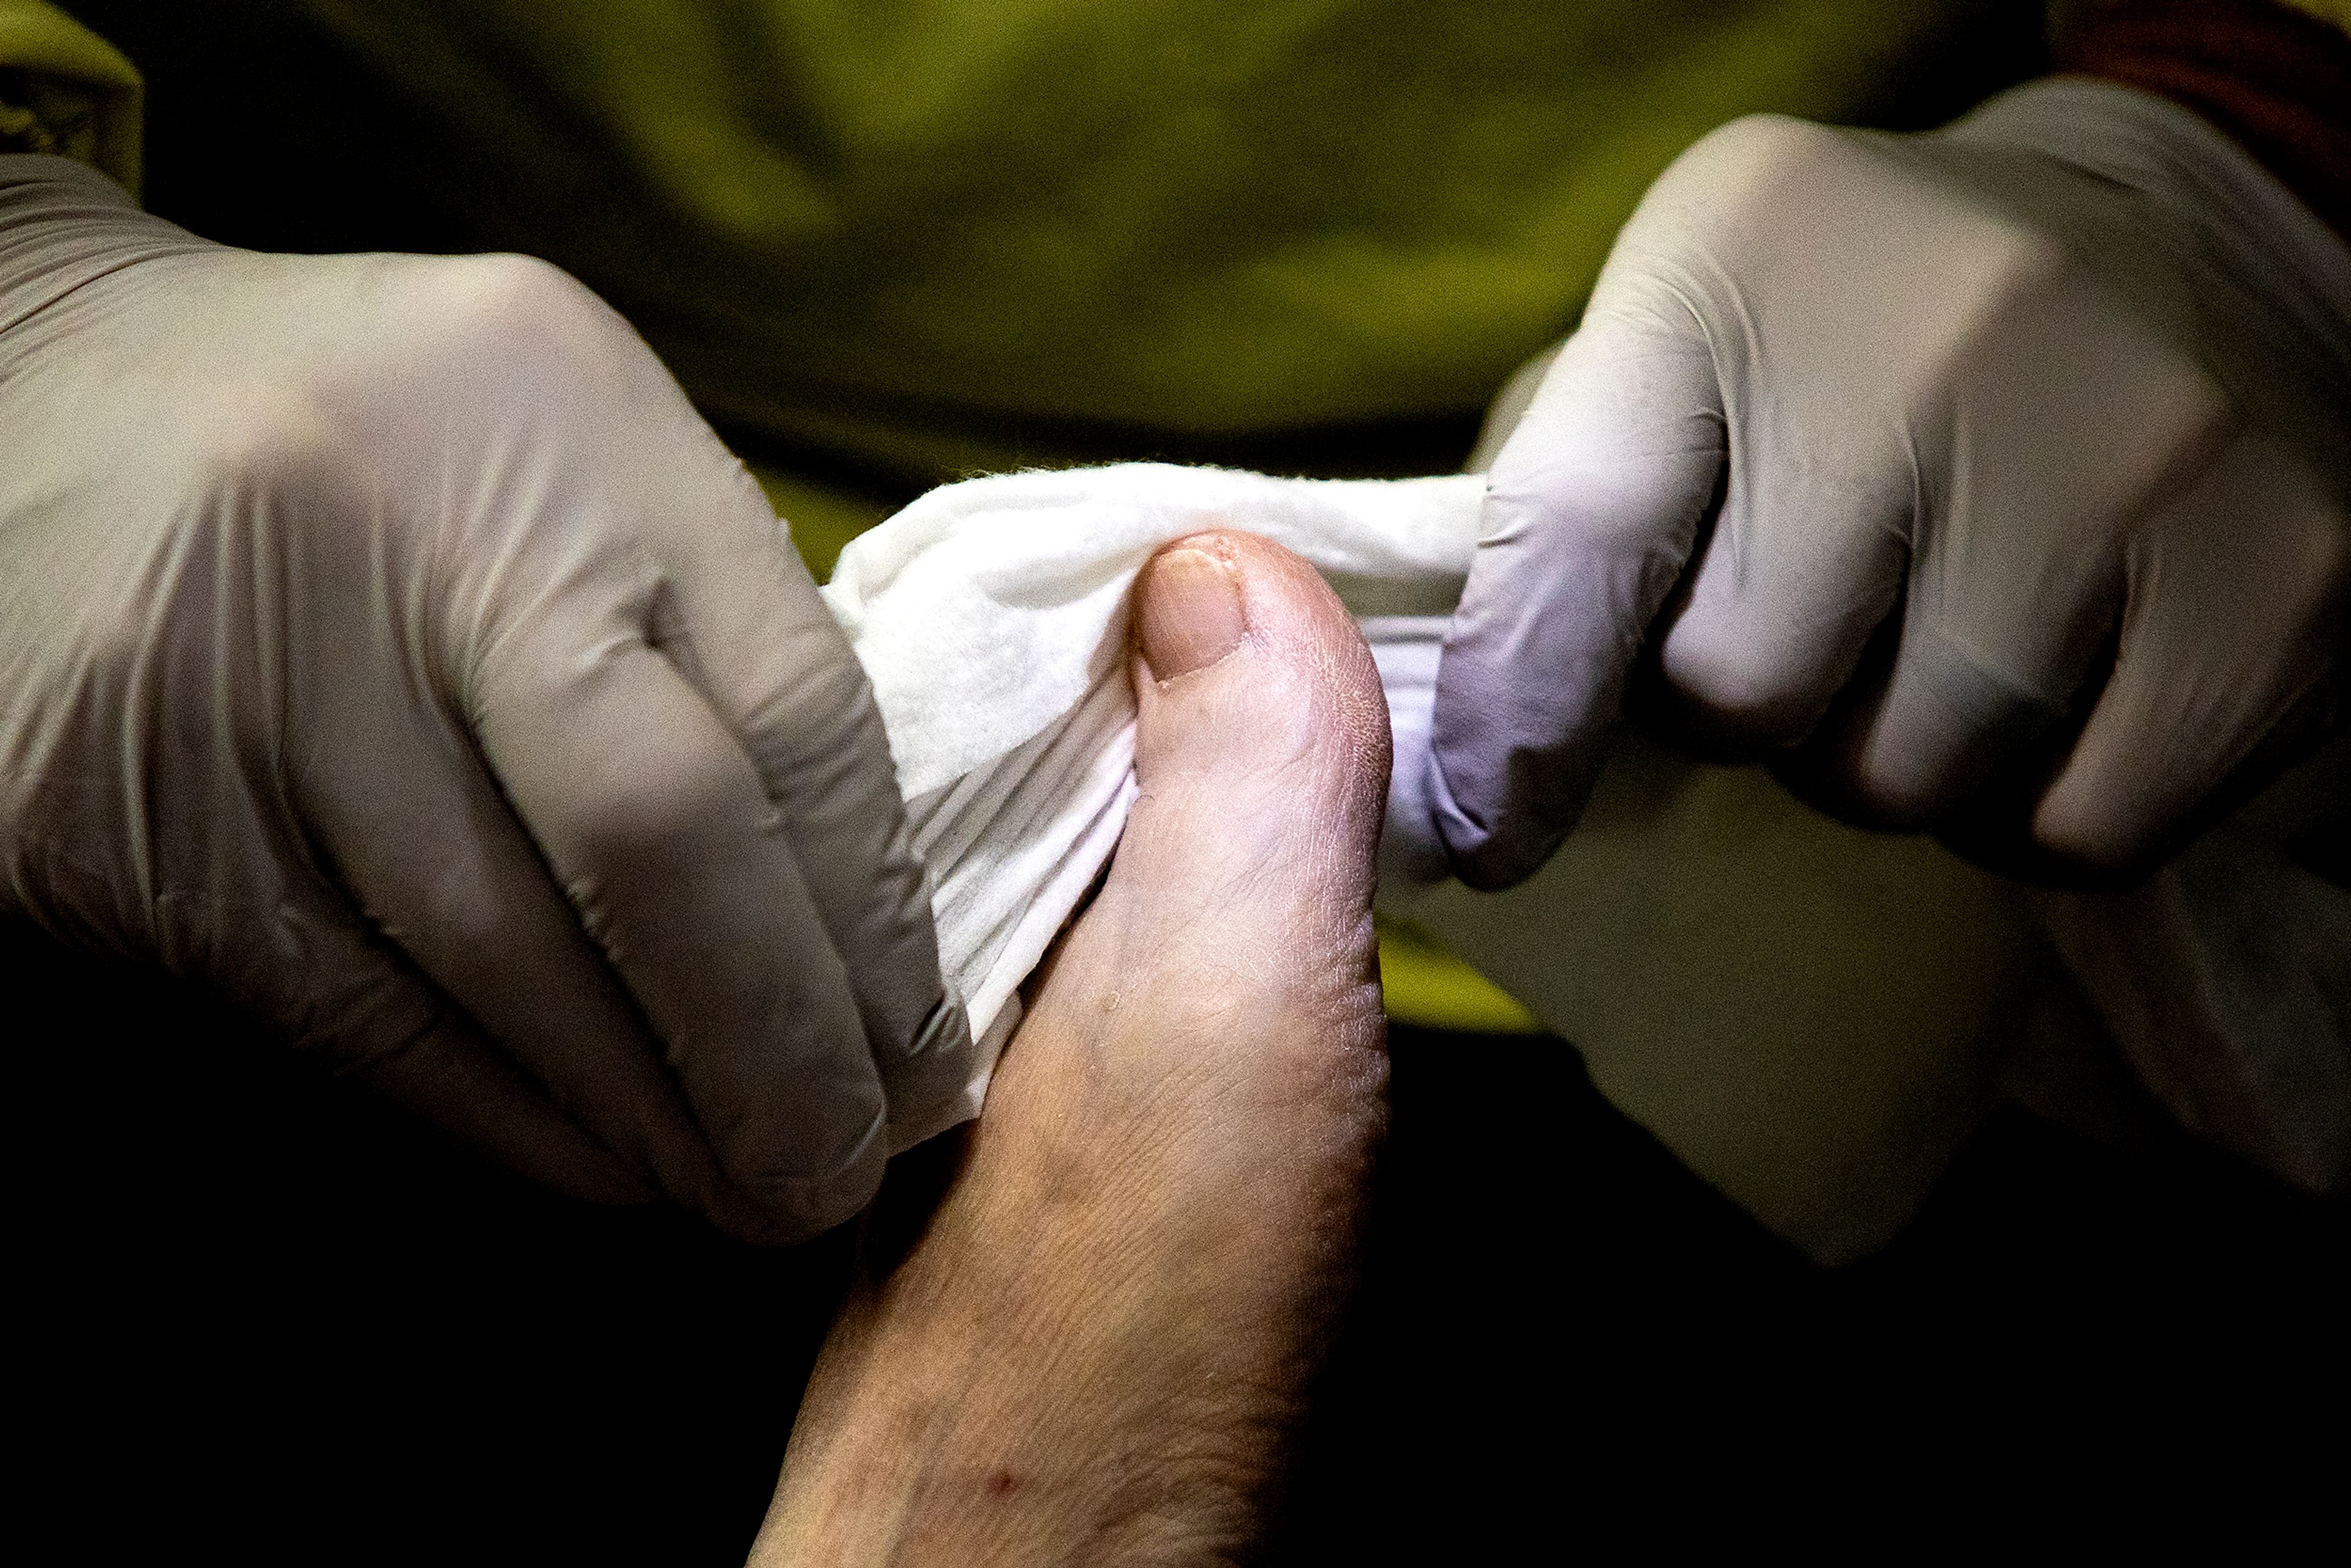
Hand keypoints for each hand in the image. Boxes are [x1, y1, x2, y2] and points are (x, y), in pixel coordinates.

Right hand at [0, 157, 963, 1241]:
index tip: (922, 1050)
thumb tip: (857, 930)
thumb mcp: (575, 460)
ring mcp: (239, 666)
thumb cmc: (376, 451)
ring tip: (739, 1189)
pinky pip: (349, 1012)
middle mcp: (402, 523)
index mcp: (566, 412)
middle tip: (841, 1169)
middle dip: (778, 1046)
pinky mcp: (109, 808)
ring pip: (499, 961)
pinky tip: (589, 1162)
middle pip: (659, 836)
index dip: (878, 918)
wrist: (31, 395)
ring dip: (647, 1114)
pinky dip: (496, 1115)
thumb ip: (712, 637)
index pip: (793, 706)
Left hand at [1430, 79, 2350, 888]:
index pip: (1579, 535)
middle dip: (1749, 698)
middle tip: (1821, 610)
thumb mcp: (1687, 342)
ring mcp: (2140, 453)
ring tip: (1940, 628)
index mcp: (1745, 245)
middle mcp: (1949, 329)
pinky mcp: (2283, 585)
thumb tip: (1479, 769)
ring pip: (1910, 781)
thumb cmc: (1863, 335)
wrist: (2177, 253)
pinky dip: (2034, 805)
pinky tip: (2055, 678)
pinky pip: (2076, 831)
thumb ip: (1566, 518)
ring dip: (1890, 755)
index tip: (1489, 826)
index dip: (1519, 716)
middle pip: (1741, 694)